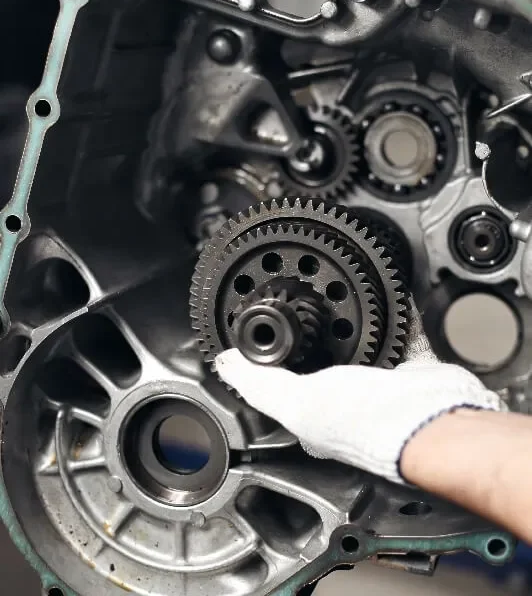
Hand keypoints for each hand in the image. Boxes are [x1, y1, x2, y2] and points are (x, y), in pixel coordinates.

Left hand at [215, 308, 505, 484]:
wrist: (427, 414)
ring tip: (324, 309)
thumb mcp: (295, 401)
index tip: (258, 346)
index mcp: (313, 421)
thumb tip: (224, 365)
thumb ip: (258, 383)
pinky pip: (385, 339)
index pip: (277, 396)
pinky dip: (380, 323)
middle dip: (304, 348)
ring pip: (349, 355)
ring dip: (339, 334)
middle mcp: (343, 407)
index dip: (265, 373)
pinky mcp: (403, 370)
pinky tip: (374, 309)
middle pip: (315, 373)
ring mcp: (375, 388)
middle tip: (291, 320)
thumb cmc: (368, 422)